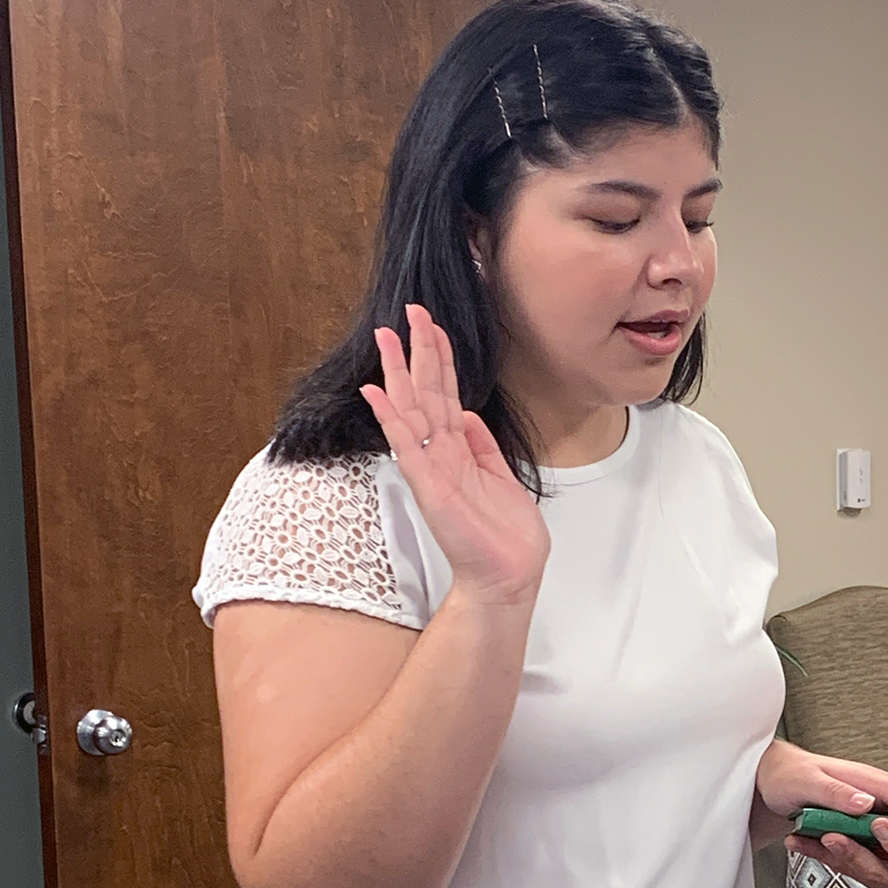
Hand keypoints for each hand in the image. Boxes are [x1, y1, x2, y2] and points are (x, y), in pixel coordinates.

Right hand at [359, 305, 549, 607]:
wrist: (508, 575)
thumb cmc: (505, 536)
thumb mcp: (500, 477)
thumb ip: (483, 446)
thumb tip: (471, 416)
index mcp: (459, 450)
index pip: (445, 394)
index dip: (440, 358)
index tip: (432, 326)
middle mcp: (440, 454)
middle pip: (426, 392)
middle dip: (418, 350)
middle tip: (409, 311)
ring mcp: (431, 468)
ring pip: (413, 409)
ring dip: (400, 371)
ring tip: (387, 336)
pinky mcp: (430, 486)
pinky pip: (407, 444)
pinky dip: (392, 418)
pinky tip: (378, 392)